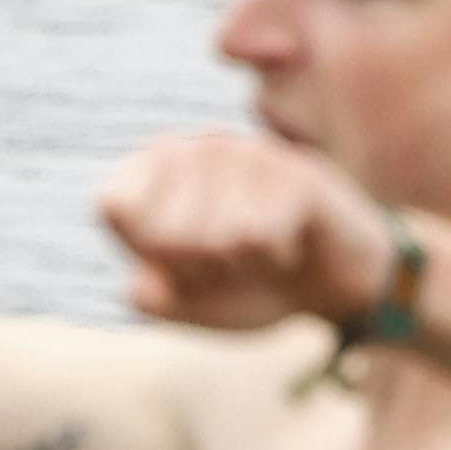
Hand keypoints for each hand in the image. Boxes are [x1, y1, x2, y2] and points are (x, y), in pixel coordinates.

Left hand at [97, 128, 402, 338]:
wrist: (336, 285)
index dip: (147, 253)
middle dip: (199, 269)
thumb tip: (138, 289)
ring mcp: (250, 152)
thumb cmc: (253, 284)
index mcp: (160, 164)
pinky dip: (272, 260)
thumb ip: (155, 299)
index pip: (114, 206)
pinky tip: (292, 245)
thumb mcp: (193, 303)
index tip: (184, 259)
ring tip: (264, 251)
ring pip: (210, 239)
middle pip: (162, 232)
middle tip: (234, 260)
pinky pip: (256, 238)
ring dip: (239, 267)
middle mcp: (201, 145)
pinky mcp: (295, 172)